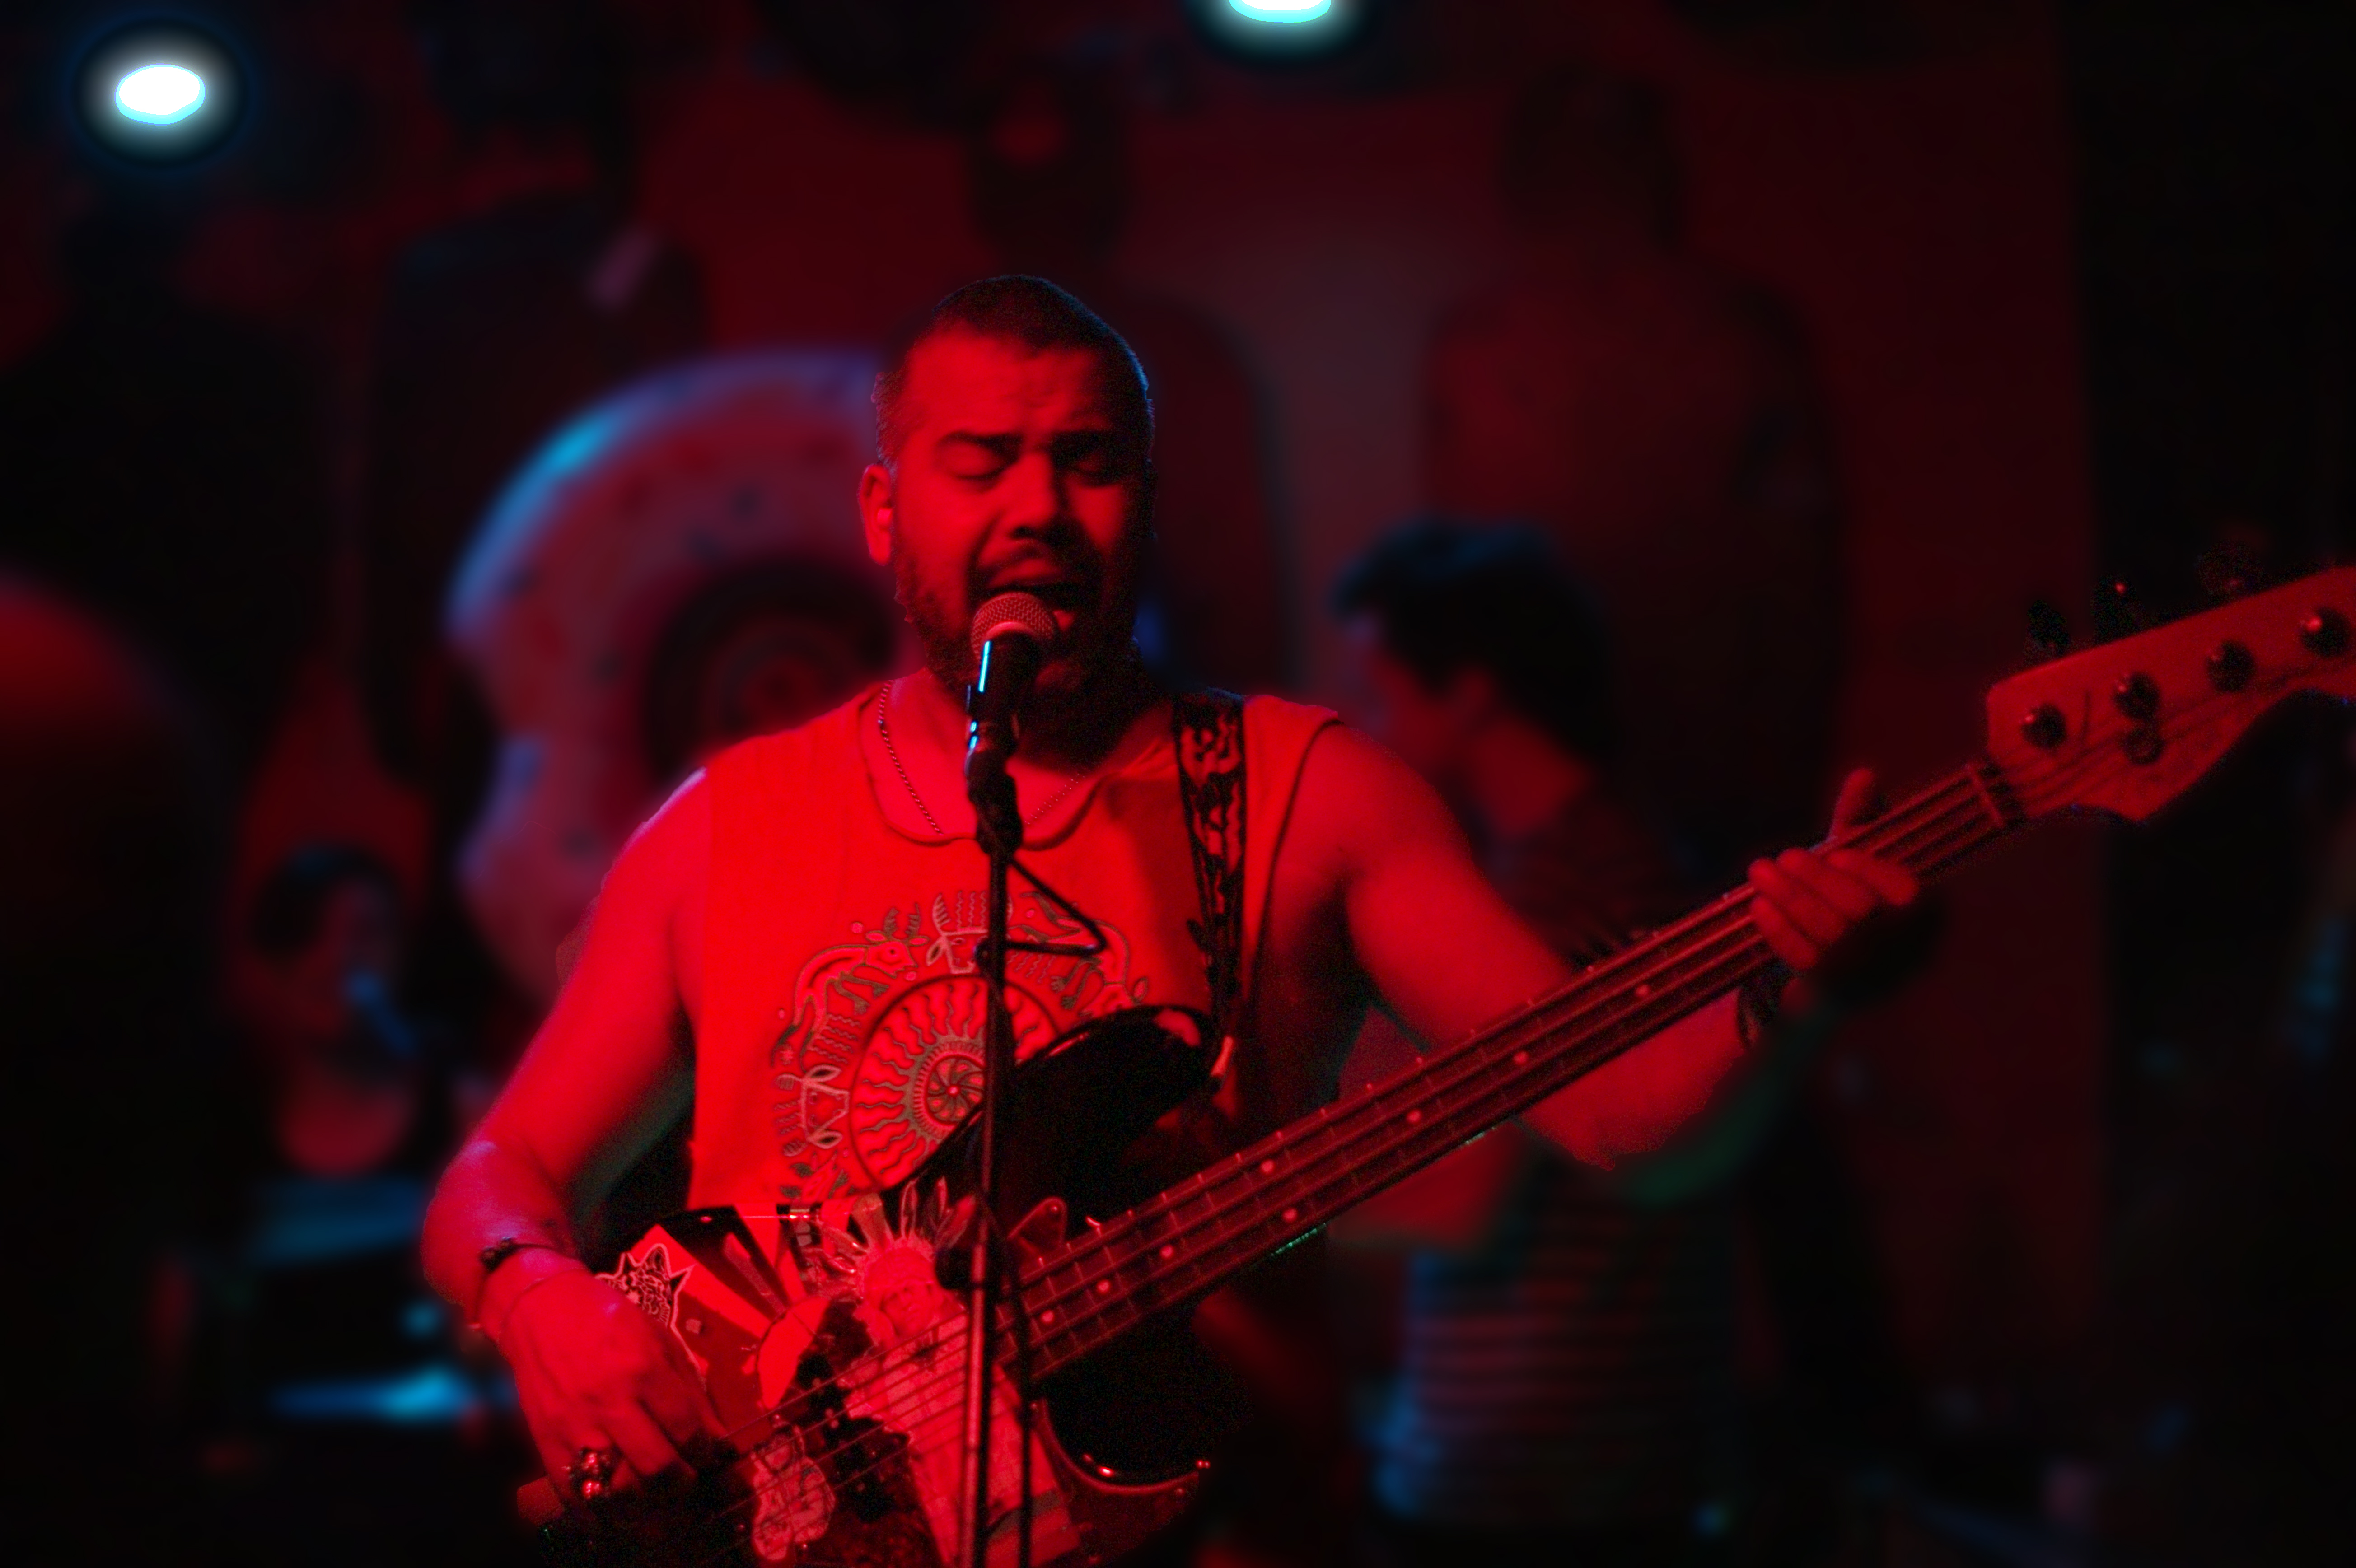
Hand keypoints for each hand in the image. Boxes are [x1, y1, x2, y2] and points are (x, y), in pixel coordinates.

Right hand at [497, 1267, 729, 1508]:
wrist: (539, 1310)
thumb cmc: (606, 1317)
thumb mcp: (657, 1337)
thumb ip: (688, 1386)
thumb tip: (717, 1435)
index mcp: (642, 1369)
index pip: (685, 1427)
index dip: (705, 1451)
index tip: (711, 1458)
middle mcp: (609, 1401)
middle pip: (656, 1464)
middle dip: (681, 1481)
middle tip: (688, 1480)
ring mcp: (574, 1426)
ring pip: (616, 1487)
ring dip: (644, 1499)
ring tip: (656, 1494)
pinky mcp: (546, 1442)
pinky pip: (575, 1493)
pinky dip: (600, 1508)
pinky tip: (618, 1502)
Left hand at [1748, 769, 1922, 1009]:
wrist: (1835, 972)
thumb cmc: (1850, 899)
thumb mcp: (1858, 859)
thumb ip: (1862, 818)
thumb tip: (1863, 774)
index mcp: (1924, 918)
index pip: (1906, 894)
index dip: (1871, 872)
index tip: (1839, 853)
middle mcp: (1904, 953)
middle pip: (1859, 912)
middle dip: (1816, 879)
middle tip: (1784, 856)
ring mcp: (1871, 979)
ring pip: (1828, 935)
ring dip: (1789, 898)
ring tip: (1759, 871)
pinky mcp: (1835, 997)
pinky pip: (1806, 961)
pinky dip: (1779, 931)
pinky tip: (1758, 906)